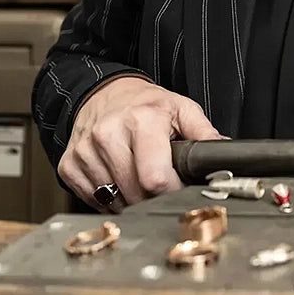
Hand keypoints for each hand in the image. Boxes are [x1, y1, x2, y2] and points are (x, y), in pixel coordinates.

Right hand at [59, 75, 222, 212]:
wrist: (103, 94)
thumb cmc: (146, 104)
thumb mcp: (181, 109)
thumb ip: (204, 133)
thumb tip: (224, 156)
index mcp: (141, 121)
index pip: (155, 179)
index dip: (172, 191)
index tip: (179, 188)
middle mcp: (108, 135)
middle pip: (135, 194)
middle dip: (153, 197)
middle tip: (161, 183)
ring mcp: (85, 152)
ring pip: (114, 201)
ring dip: (131, 199)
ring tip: (138, 177)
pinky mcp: (69, 165)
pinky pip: (93, 199)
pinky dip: (109, 198)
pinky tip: (118, 178)